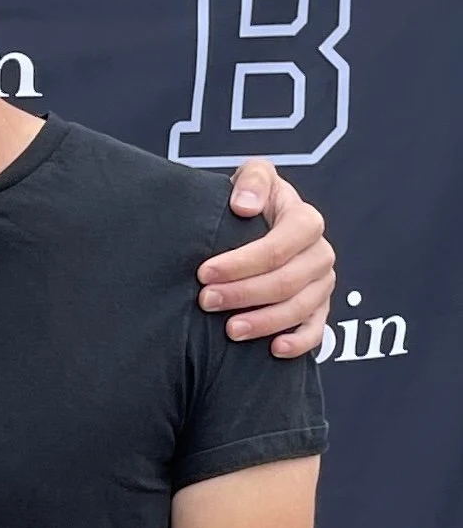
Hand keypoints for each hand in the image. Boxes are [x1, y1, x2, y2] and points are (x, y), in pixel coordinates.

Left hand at [199, 167, 333, 356]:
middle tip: (206, 301)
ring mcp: (322, 284)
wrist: (261, 224)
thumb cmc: (254, 202)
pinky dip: (298, 343)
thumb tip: (245, 206)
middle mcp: (319, 253)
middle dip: (243, 294)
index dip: (241, 263)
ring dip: (264, 322)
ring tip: (230, 330)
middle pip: (286, 281)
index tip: (205, 272)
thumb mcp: (254, 177)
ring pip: (299, 309)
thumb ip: (253, 181)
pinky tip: (274, 350)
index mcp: (306, 221)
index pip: (278, 247)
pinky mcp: (319, 309)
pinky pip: (317, 331)